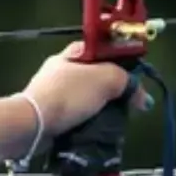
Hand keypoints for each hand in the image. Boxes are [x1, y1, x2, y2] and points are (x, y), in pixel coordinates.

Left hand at [21, 43, 153, 134]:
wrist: (33, 124)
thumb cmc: (68, 95)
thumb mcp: (105, 79)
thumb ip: (126, 81)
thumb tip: (142, 97)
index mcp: (74, 53)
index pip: (104, 49)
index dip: (122, 60)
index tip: (136, 77)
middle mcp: (64, 69)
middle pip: (98, 75)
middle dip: (115, 89)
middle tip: (130, 101)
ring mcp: (56, 91)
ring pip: (89, 96)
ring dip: (103, 107)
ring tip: (117, 118)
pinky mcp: (52, 112)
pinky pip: (79, 113)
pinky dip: (90, 119)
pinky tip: (99, 127)